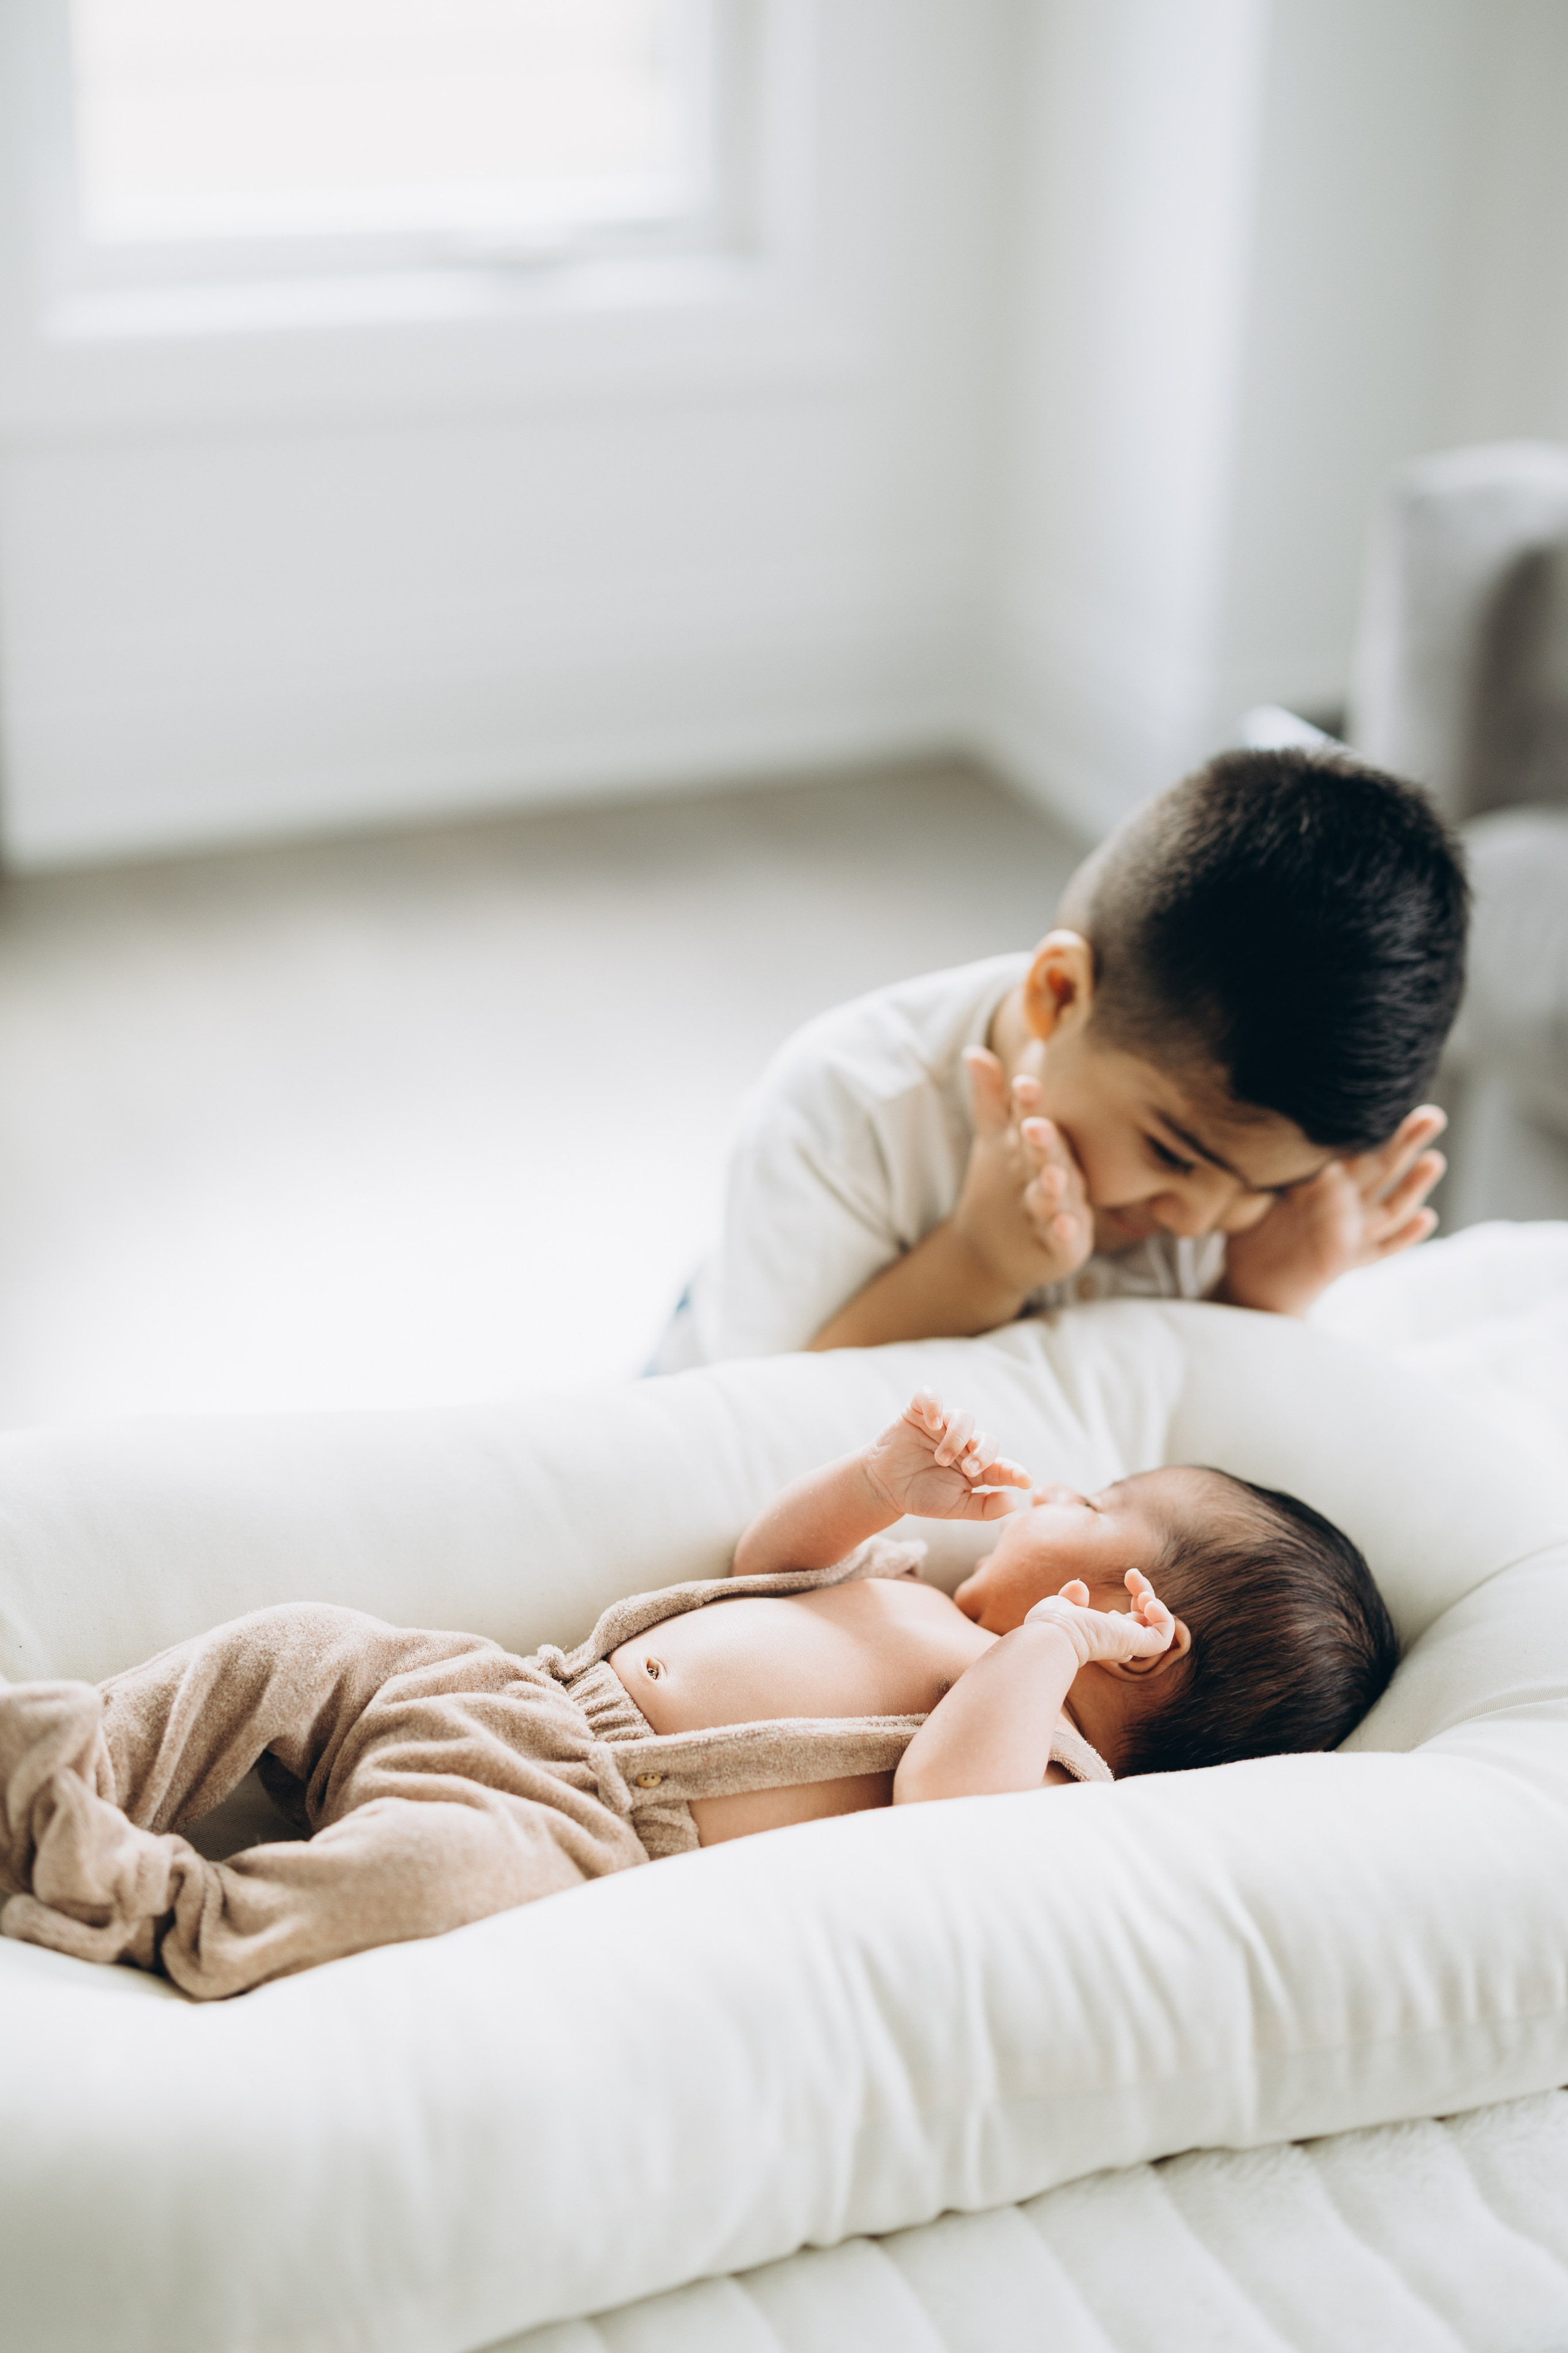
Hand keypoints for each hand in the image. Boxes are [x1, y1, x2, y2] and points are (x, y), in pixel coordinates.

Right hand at [861, 1391, 1032, 1521]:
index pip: (1003, 1466)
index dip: (1016, 1472)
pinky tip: (933, 1423)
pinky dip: (935, 1405)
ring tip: (942, 1458)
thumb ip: (984, 1508)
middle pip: (987, 1439)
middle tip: (970, 1470)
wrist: (884, 1488)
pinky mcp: (919, 1412)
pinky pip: (931, 1396)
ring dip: (957, 1438)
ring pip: (964, 1417)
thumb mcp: (955, 1508)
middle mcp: (964, 1443)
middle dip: (983, 1454)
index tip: (1025, 1481)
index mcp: (976, 1468)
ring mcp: (942, 1426)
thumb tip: (1014, 1501)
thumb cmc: (921, 1497)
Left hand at [953, 1047, 1094, 1299]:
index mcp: (1043, 1144)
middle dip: (1044, 1142)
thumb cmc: (1005, 1181)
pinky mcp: (1066, 1244)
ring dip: (1055, 1186)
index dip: (1030, 1104)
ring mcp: (1065, 1207)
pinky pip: (1066, 1238)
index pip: (1035, 1118)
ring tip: (1051, 1176)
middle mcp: (1059, 1172)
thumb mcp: (993, 1139)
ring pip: (1060, 1196)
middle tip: (1034, 1126)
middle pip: (1051, 1155)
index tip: (1021, 1083)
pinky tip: (1064, 1225)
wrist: (997, 1248)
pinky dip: (1065, 1232)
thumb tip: (972, 1051)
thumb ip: (989, 1098)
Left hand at [1024, 1568, 1175, 1668]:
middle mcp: (1117, 1641)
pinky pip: (1163, 1638)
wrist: (1052, 1633)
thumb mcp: (1062, 1605)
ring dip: (1157, 1605)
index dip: (1136, 1598)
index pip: (1131, 1622)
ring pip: (1157, 1628)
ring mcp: (1128, 1644)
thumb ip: (1072, 1598)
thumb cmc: (1050, 1624)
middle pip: (1145, 1620)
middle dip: (1146, 1592)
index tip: (1128, 1575)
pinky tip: (1149, 1602)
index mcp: (1102, 1634)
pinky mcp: (1136, 1644)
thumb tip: (1079, 1587)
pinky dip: (1165, 1619)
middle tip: (1133, 1573)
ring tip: (1143, 1593)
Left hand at [1220, 1107, 1446, 1317]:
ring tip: (1434, 1160)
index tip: (1391, 1104)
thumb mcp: (1258, 1191)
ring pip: (1389, 1207)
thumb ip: (1279, 1168)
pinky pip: (1381, 1249)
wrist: (1248, 1284)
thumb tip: (1285, 1132)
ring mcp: (1348, 1233)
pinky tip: (1427, 1218)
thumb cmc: (1251, 1233)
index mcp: (1323, 1182)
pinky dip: (1405, 1236)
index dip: (1375, 1130)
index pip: (1355, 1150)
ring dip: (1413, 1185)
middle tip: (1431, 1117)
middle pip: (1381, 1169)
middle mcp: (1343, 1205)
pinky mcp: (1345, 1260)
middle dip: (1407, 1143)